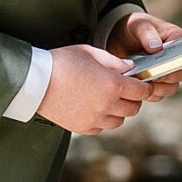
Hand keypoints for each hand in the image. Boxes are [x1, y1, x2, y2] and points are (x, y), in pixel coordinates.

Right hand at [35, 45, 150, 134]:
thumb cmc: (63, 62)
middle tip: (126, 91)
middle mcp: (107, 105)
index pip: (142, 92)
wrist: (36, 81)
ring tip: (109, 100)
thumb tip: (131, 69)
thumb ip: (115, 62)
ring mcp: (95, 119)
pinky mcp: (82, 128)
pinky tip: (94, 108)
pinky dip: (102, 120)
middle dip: (133, 99)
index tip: (144, 85)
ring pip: (119, 121)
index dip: (146, 87)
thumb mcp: (91, 53)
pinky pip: (101, 128)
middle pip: (133, 109)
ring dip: (119, 111)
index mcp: (113, 85)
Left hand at [109, 11, 181, 101]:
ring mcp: (169, 72)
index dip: (176, 64)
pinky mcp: (159, 83)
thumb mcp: (138, 24)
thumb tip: (156, 48)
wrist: (121, 39)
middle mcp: (178, 57)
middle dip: (165, 79)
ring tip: (140, 82)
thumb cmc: (134, 27)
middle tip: (147, 78)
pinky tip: (137, 87)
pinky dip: (148, 94)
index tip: (160, 69)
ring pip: (170, 88)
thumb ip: (147, 32)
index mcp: (179, 39)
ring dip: (156, 88)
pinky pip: (158, 94)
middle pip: (181, 74)